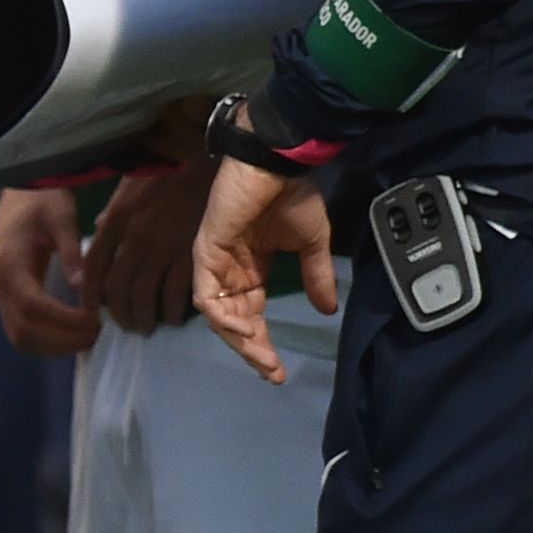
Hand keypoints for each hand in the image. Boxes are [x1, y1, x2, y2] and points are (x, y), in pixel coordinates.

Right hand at [0, 188, 94, 356]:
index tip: (94, 320)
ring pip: (21, 337)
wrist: (20, 194)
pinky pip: (23, 332)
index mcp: (10, 265)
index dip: (63, 321)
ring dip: (54, 346)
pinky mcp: (8, 299)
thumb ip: (71, 250)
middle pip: (24, 330)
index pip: (33, 306)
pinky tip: (72, 335)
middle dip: (62, 340)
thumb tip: (81, 285)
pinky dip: (47, 342)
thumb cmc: (42, 201)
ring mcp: (0, 295)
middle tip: (97, 333)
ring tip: (88, 338)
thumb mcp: (61, 217)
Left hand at [83, 157, 211, 335]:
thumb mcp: (129, 186)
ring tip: (146, 325)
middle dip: (119, 312)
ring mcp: (164, 249)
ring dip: (143, 317)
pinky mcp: (192, 255)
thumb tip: (97, 232)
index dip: (89, 293)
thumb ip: (112, 213)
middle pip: (118, 289)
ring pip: (145, 297)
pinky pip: (177, 295)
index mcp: (117, 220)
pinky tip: (172, 317)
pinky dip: (172, 311)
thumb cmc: (168, 169)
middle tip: (125, 323)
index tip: (92, 309)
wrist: (208, 160)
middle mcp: (135, 239)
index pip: (93, 266)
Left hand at [194, 164, 338, 383]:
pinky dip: (221, 317)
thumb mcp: (311, 242)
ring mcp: (213, 262)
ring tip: (261, 357)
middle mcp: (228, 269)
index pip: (250, 315)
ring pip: (217, 315)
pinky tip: (244, 330)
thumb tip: (328, 308)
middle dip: (251, 349)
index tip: (278, 371)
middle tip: (270, 371)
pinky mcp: (205, 252)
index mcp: (249, 268)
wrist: (279, 161)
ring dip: (238, 339)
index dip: (262, 344)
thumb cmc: (292, 192)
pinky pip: (205, 295)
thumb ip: (316, 276)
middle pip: (232, 321)